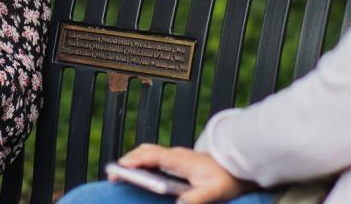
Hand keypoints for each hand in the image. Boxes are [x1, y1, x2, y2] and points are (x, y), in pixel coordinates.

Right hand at [116, 144, 250, 203]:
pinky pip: (154, 156)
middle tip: (113, 174)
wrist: (237, 167)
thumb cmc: (226, 179)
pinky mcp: (177, 160)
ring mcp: (176, 155)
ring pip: (149, 151)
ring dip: (133, 159)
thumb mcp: (213, 192)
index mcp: (180, 160)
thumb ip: (196, 198)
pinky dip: (141, 160)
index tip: (120, 168)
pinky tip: (138, 171)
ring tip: (120, 173)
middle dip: (128, 160)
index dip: (135, 161)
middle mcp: (176, 154)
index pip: (152, 156)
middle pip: (146, 151)